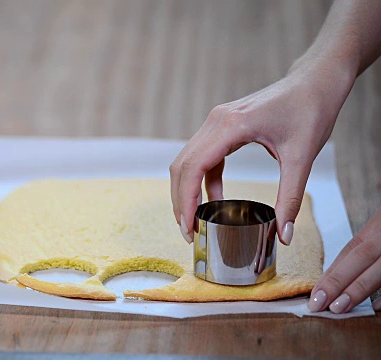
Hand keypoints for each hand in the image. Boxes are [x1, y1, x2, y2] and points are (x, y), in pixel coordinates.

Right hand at [169, 64, 353, 243]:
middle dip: (180, 201)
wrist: (315, 81)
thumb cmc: (310, 110)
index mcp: (230, 126)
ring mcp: (215, 122)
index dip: (186, 200)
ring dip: (186, 191)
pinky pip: (202, 157)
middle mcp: (215, 122)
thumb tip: (284, 235)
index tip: (188, 226)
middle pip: (181, 166)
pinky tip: (215, 199)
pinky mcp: (221, 126)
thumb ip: (290, 198)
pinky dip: (203, 180)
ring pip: (186, 161)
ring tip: (195, 219)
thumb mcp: (302, 157)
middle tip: (188, 231)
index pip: (193, 168)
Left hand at [308, 209, 380, 312]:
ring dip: (361, 288)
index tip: (314, 291)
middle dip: (340, 281)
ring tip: (340, 307)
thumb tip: (340, 274)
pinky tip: (376, 307)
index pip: (353, 247)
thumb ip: (370, 246)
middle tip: (318, 303)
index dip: (333, 270)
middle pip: (364, 255)